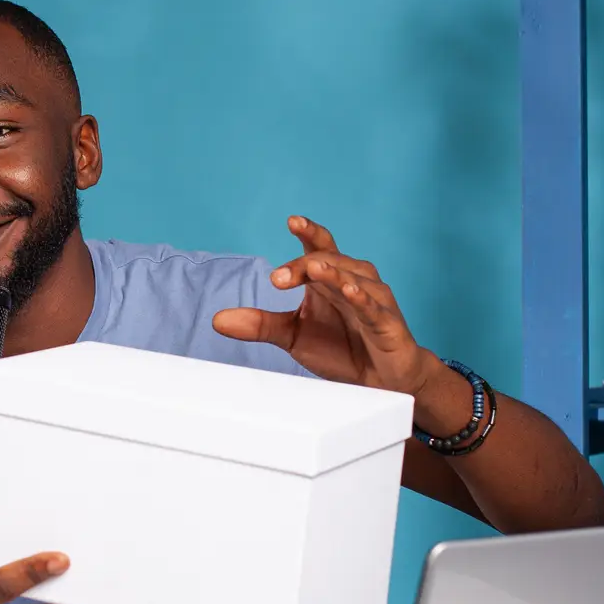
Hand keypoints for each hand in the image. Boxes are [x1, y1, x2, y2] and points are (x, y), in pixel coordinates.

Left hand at [212, 215, 439, 402]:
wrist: (379, 382)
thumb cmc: (340, 349)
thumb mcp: (293, 336)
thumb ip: (259, 324)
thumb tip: (217, 320)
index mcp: (329, 278)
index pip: (318, 247)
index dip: (308, 232)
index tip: (292, 221)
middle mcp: (353, 280)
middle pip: (329, 261)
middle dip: (304, 265)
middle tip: (278, 278)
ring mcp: (372, 300)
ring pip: (353, 278)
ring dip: (333, 273)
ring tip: (315, 269)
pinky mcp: (387, 323)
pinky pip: (373, 307)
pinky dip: (362, 298)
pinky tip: (349, 291)